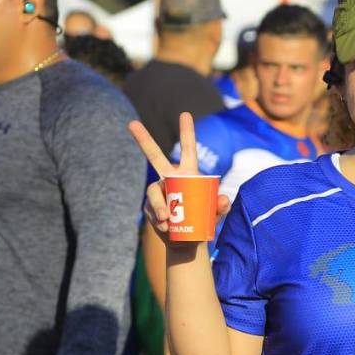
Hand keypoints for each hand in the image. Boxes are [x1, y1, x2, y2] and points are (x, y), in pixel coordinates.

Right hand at [128, 112, 230, 238]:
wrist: (186, 241)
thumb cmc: (204, 221)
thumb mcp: (217, 214)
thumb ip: (222, 206)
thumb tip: (223, 199)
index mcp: (188, 174)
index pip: (188, 149)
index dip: (187, 132)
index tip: (185, 114)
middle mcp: (170, 178)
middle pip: (155, 157)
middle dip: (144, 140)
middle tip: (131, 123)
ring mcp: (158, 191)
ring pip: (153, 191)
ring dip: (159, 205)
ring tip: (167, 220)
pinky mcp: (149, 207)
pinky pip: (151, 209)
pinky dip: (158, 219)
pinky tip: (165, 227)